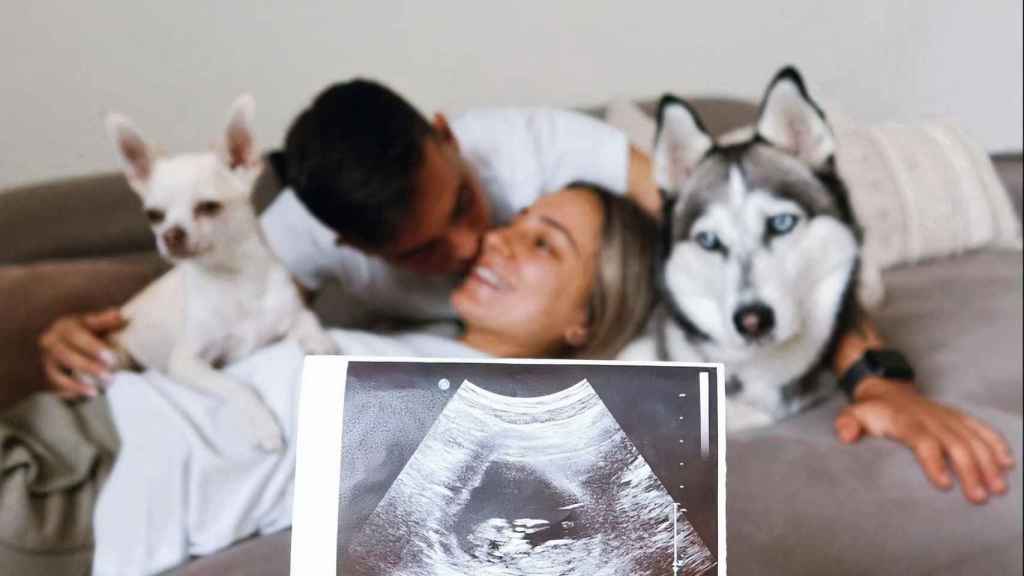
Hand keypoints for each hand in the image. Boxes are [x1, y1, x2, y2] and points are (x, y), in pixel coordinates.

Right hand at [38, 308, 126, 398]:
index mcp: (64, 326)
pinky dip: (67, 393)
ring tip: (96, 392)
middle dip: (88, 367)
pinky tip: (83, 398)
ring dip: (76, 385)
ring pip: (56, 375)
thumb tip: (119, 316)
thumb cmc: (88, 330)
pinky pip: (54, 387)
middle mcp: (50, 342)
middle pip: (65, 356)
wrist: (70, 341)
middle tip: (109, 377)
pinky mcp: (47, 375)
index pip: (76, 336)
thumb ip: (106, 320)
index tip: (112, 358)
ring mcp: (46, 360)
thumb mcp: (96, 322)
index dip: (93, 348)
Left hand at [834, 378, 1014, 503]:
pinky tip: (1007, 463)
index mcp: (907, 421)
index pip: (923, 441)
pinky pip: (981, 428)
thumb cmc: (872, 411)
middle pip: (955, 445)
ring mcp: (948, 417)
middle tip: (978, 497)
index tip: (944, 484)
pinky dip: (996, 444)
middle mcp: (932, 419)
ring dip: (988, 463)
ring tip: (998, 488)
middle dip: (969, 471)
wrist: (888, 389)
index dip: (934, 461)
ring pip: (973, 439)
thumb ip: (847, 423)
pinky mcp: (959, 417)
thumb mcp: (853, 414)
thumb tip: (844, 435)